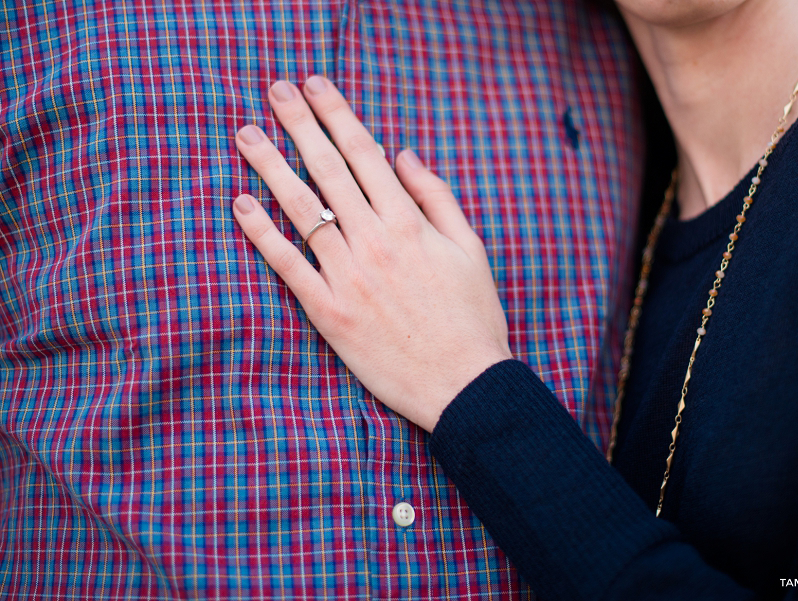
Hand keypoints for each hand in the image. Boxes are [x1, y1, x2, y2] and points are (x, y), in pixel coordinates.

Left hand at [232, 77, 511, 431]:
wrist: (463, 384)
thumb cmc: (473, 316)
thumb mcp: (471, 249)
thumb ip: (437, 197)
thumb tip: (403, 155)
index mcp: (410, 223)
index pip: (365, 154)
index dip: (337, 114)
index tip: (316, 85)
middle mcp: (374, 241)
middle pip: (328, 170)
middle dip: (299, 124)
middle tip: (275, 90)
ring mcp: (347, 276)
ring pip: (302, 209)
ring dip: (271, 166)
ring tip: (247, 134)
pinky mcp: (328, 312)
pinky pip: (288, 265)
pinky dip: (262, 234)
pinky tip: (241, 205)